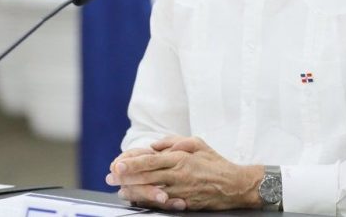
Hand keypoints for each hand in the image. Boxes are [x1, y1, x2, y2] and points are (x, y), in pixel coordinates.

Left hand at [109, 136, 263, 210]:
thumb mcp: (197, 143)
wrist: (235, 185)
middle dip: (126, 177)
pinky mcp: (184, 203)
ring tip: (121, 190)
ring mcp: (181, 191)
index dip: (132, 163)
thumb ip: (174, 142)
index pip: (150, 160)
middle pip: (146, 177)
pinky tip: (139, 200)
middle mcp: (178, 175)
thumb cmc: (215, 163)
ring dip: (133, 191)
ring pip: (151, 192)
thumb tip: (154, 145)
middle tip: (111, 177)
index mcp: (180, 159)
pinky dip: (149, 201)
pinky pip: (163, 203)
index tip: (117, 164)